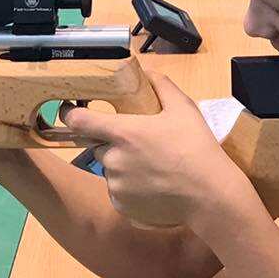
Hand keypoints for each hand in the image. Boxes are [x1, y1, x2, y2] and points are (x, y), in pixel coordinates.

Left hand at [61, 71, 243, 230]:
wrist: (209, 195)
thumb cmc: (197, 149)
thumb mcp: (183, 109)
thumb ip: (161, 86)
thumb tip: (147, 72)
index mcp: (123, 132)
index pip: (79, 121)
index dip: (70, 113)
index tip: (69, 110)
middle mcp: (113, 159)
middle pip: (99, 146)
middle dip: (113, 143)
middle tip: (140, 144)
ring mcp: (115, 185)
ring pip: (110, 170)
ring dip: (122, 166)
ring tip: (151, 168)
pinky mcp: (121, 206)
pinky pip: (117, 191)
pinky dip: (128, 188)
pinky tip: (152, 185)